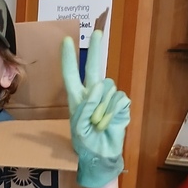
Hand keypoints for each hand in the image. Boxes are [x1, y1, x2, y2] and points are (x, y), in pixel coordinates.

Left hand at [62, 30, 129, 187]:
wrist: (102, 156)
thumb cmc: (86, 143)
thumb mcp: (78, 127)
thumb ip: (85, 106)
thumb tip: (98, 87)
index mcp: (77, 98)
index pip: (71, 75)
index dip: (68, 59)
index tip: (66, 41)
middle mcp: (92, 94)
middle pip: (94, 67)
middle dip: (97, 48)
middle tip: (98, 31)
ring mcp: (108, 98)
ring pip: (107, 89)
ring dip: (102, 109)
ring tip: (98, 124)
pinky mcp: (121, 104)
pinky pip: (118, 99)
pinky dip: (112, 113)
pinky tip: (109, 124)